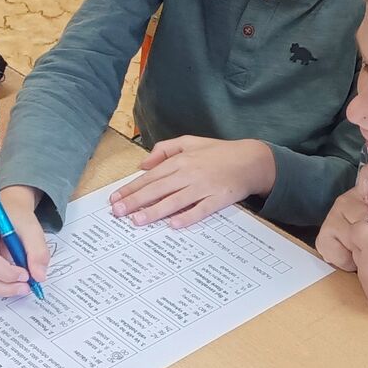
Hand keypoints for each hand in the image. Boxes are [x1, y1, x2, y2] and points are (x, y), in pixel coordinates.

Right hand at [0, 185, 50, 296]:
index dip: (8, 273)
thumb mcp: (33, 229)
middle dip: (5, 287)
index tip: (27, 276)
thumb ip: (38, 252)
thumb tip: (39, 277)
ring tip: (21, 285)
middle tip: (26, 287)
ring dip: (2, 289)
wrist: (7, 213)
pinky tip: (11, 281)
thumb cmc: (16, 219)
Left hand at [109, 136, 275, 227]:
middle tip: (118, 212)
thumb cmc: (219, 152)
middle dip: (135, 201)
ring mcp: (204, 187)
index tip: (116, 198)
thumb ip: (165, 150)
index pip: (150, 176)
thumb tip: (143, 164)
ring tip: (137, 221)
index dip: (131, 188)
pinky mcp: (219, 199)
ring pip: (175, 201)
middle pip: (158, 189)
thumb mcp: (190, 142)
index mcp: (181, 160)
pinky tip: (174, 225)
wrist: (251, 160)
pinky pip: (201, 210)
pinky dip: (188, 217)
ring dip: (155, 211)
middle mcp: (190, 173)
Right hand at [315, 161, 367, 270]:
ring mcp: (333, 217)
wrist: (366, 260)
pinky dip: (344, 257)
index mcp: (366, 194)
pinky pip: (332, 246)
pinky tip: (352, 258)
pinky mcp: (324, 236)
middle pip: (359, 212)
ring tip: (365, 250)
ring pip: (346, 231)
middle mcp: (347, 202)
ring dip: (358, 245)